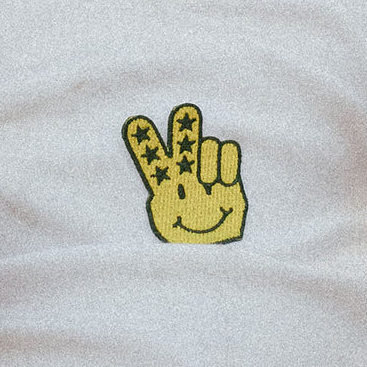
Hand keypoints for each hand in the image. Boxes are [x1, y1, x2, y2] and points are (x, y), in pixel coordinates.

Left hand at [123, 104, 246, 242]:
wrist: (214, 255)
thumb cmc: (184, 243)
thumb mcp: (166, 225)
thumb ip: (163, 202)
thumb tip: (167, 181)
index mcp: (165, 183)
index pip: (152, 156)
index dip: (144, 141)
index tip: (135, 123)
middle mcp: (187, 172)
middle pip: (183, 139)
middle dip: (183, 126)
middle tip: (185, 111)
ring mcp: (209, 171)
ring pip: (209, 143)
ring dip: (208, 159)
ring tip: (207, 182)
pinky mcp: (230, 175)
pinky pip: (229, 150)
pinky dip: (227, 162)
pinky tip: (223, 183)